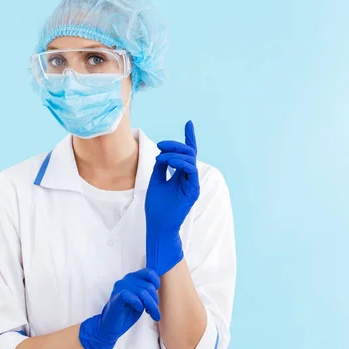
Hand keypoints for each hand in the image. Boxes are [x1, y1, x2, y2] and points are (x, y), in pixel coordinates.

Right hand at [79, 268, 160, 348]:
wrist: (111, 324)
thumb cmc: (127, 312)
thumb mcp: (141, 299)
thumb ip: (147, 291)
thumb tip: (159, 289)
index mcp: (132, 278)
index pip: (149, 272)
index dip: (156, 283)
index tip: (155, 296)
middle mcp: (126, 280)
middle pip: (148, 286)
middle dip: (155, 301)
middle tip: (155, 312)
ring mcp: (120, 287)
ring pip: (142, 292)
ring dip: (150, 306)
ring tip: (152, 314)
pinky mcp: (117, 297)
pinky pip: (131, 296)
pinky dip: (138, 304)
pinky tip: (139, 309)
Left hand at [145, 120, 199, 275]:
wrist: (158, 225)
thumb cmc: (156, 206)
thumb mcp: (155, 181)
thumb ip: (161, 166)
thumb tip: (162, 154)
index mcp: (181, 174)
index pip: (187, 153)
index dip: (189, 138)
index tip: (189, 123)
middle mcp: (188, 177)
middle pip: (188, 153)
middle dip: (175, 145)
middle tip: (160, 145)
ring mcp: (192, 183)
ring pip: (190, 159)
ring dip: (175, 154)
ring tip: (162, 157)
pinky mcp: (193, 190)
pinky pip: (191, 170)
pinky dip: (181, 163)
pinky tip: (169, 162)